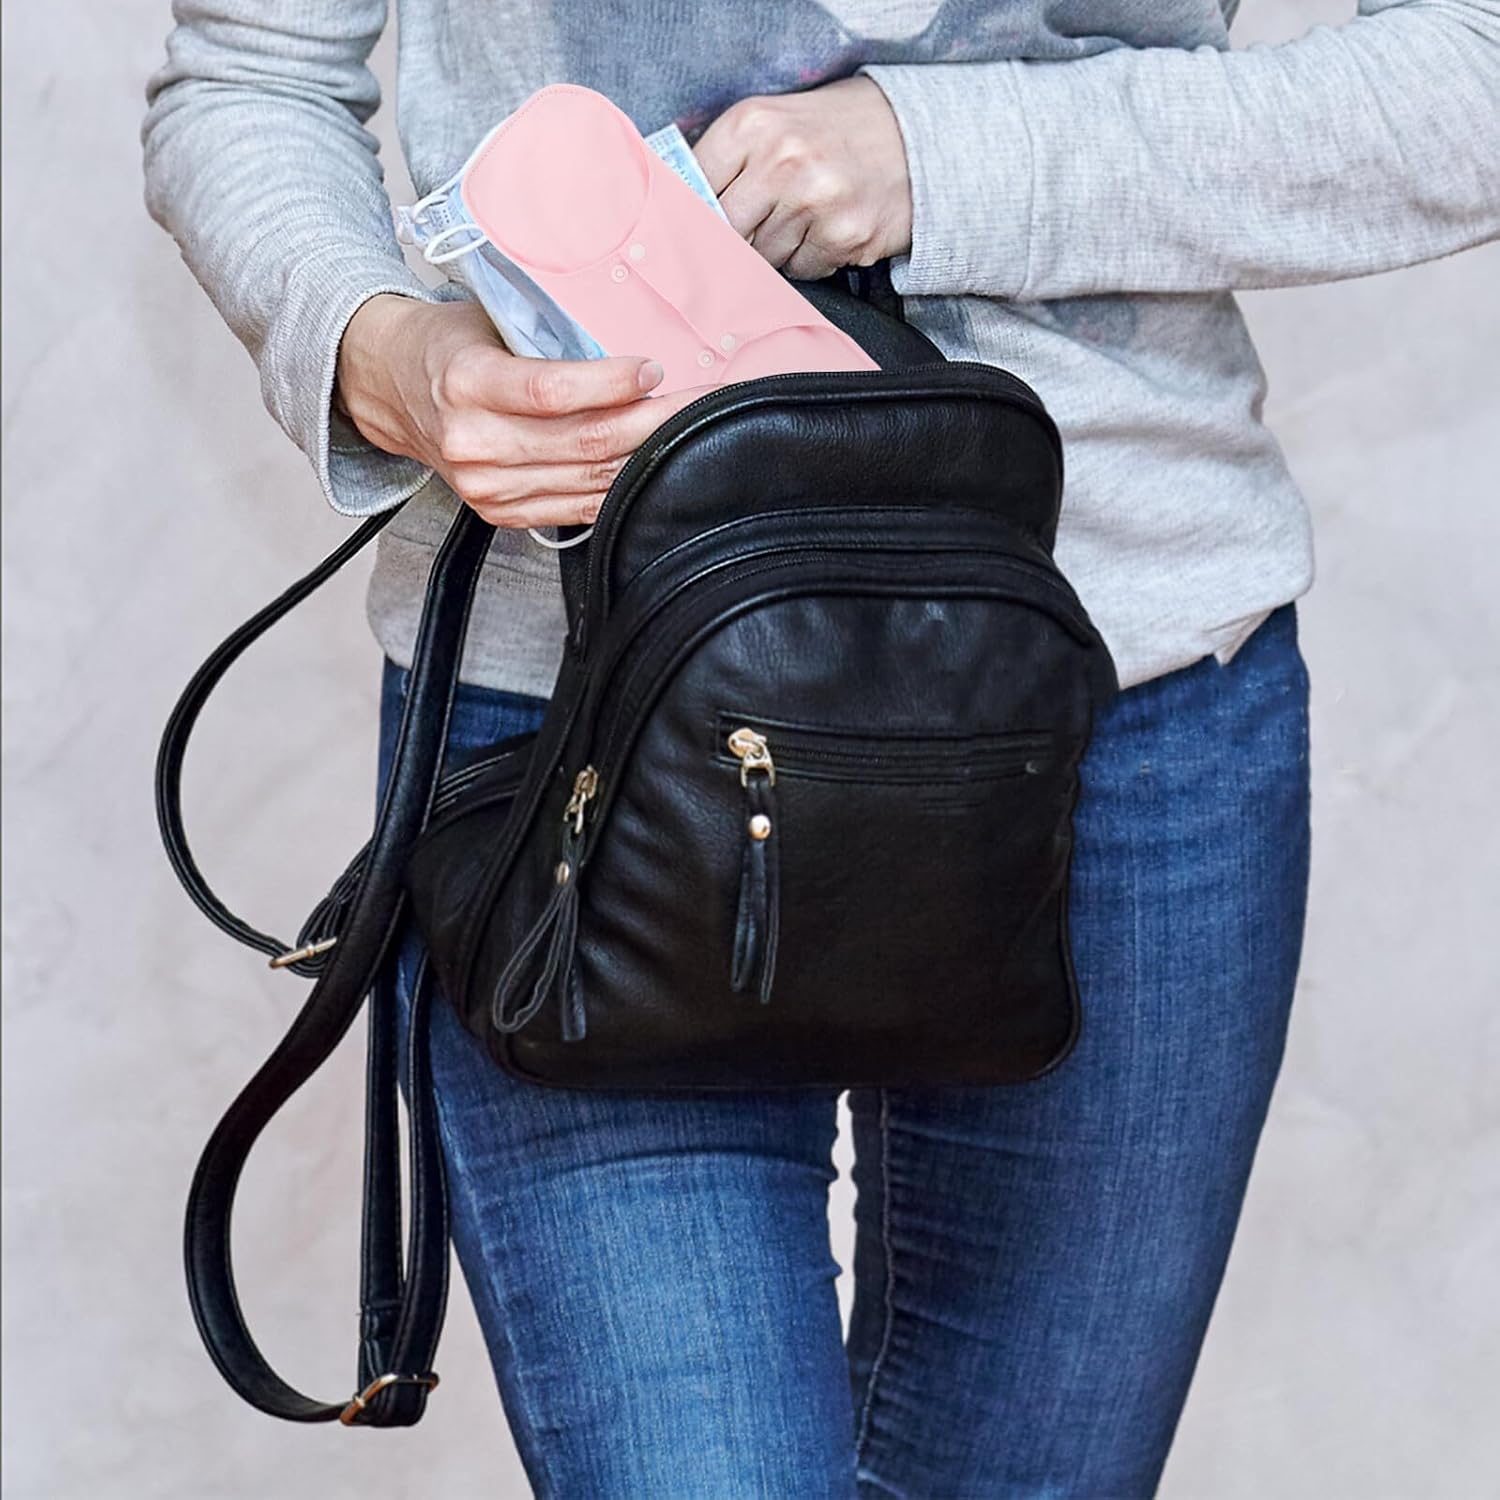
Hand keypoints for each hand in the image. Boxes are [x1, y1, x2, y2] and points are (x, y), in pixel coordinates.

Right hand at [335, 295, 697, 527]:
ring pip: (588, 478)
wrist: (389, 390)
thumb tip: (628, 351)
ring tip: (681, 429)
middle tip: (694, 400)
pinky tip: (647, 464)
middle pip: (582, 442)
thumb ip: (545, 340)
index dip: (612, 383)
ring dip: (643, 455)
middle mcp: (473, 444)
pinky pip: (577, 507)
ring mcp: (486, 487)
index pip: (552, 392)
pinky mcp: (500, 513)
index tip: (652, 368)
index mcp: (465, 384)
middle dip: (649, 421)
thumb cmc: (446, 346)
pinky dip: (617, 485)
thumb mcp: (484, 322)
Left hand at [692, 75, 911, 280]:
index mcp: (751, 124)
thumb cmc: (833, 133)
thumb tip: (680, 213)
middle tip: (746, 237)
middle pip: (724, 232)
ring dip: (775, 249)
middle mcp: (781, 160)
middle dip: (732, 241)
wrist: (916, 136)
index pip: (692, 189)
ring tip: (801, 220)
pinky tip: (827, 230)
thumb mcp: (774, 124)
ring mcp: (815, 200)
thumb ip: (728, 162)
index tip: (692, 231)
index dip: (691, 217)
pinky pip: (801, 269)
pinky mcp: (844, 236)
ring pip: (762, 256)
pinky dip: (809, 258)